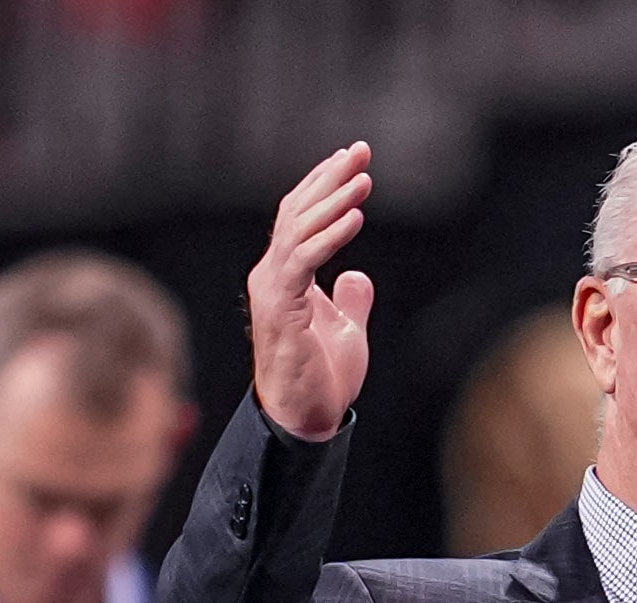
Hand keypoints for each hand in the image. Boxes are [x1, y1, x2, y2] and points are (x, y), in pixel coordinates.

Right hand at [247, 142, 374, 441]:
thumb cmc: (322, 380)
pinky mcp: (282, 307)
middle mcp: (271, 275)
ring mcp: (273, 289)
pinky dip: (331, 236)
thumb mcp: (346, 332)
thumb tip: (357, 276)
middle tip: (361, 149)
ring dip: (334, 199)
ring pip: (299, 229)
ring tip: (364, 176)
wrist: (306, 419)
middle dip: (330, 177)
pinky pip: (304, 260)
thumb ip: (350, 300)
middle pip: (297, 211)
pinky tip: (356, 216)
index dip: (324, 185)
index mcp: (285, 277)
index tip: (352, 159)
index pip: (299, 217)